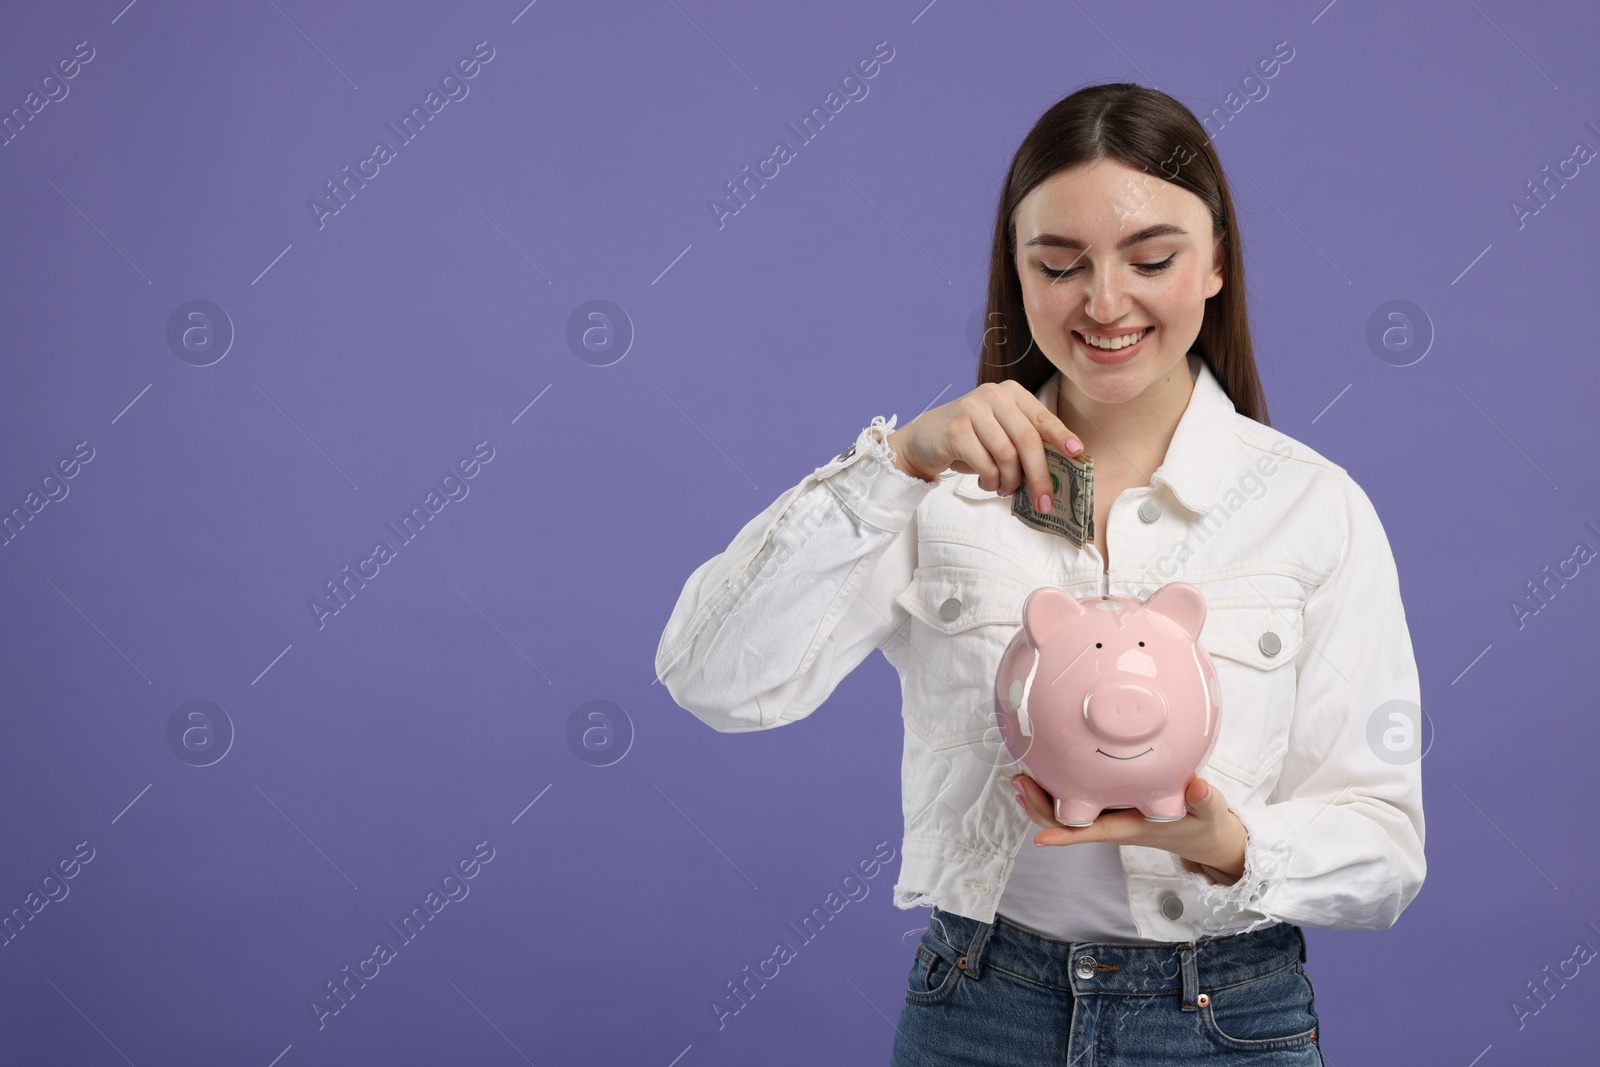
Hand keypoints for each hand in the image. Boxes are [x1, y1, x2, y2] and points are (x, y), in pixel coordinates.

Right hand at [886, 381, 1082, 510]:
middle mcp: (993, 396)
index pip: (1042, 417)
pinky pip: (985, 465)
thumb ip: (1024, 442)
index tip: (1076, 453)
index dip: (1061, 436)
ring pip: (1007, 456)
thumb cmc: (969, 439)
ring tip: (1003, 489)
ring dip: (1009, 482)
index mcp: (1010, 393)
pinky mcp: (956, 430)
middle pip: (1027, 440)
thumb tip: (1055, 473)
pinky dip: (990, 481)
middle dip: (1039, 476)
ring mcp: (972, 410)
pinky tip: (986, 483)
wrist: (922, 440)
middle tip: (1044, 502)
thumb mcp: (999, 433)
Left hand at [1010, 773, 1248, 883]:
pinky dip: (1055, 789)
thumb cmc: (1205, 823)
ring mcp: (1109, 814)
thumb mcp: (1210, 811)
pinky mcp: (1111, 805)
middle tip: (1018, 780)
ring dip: (1040, 798)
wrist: (1206, 836)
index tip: (1040, 839)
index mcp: (1131, 827)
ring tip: (1018, 778)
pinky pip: (1076, 801)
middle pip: (1066, 821)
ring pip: (1066, 812)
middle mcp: (1113, 823)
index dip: (1066, 836)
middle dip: (1039, 806)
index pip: (1092, 833)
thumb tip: (1198, 786)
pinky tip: (1044, 772)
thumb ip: (1205, 799)